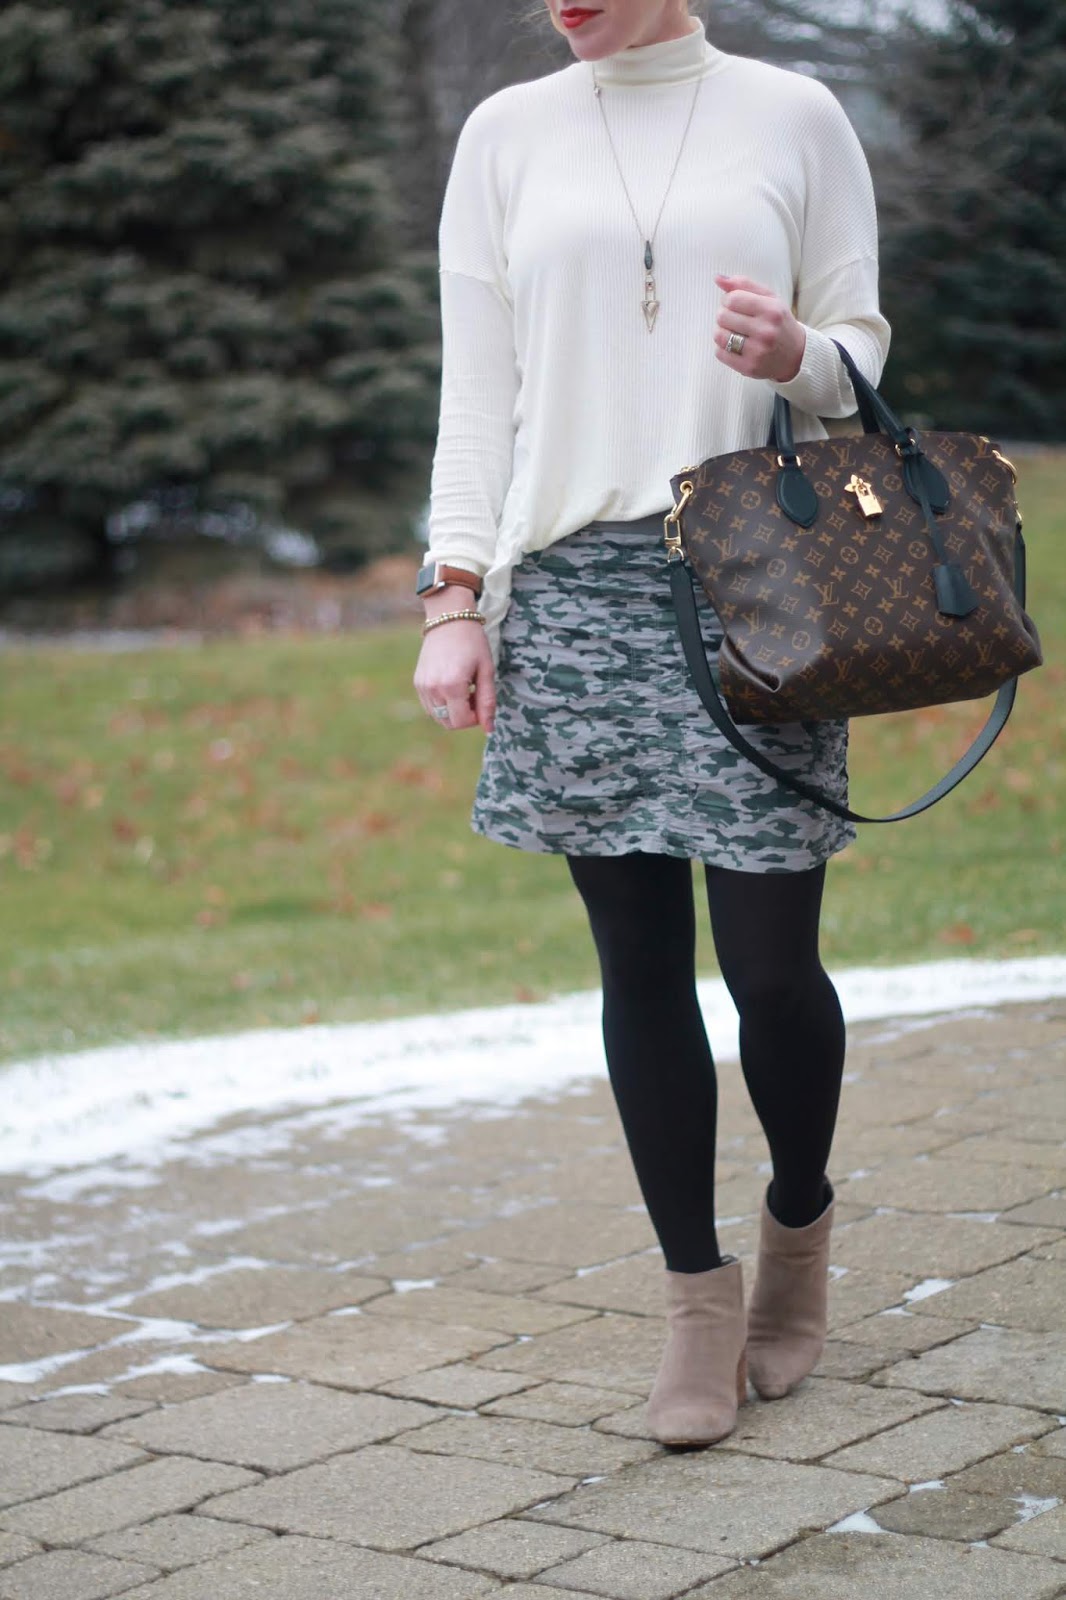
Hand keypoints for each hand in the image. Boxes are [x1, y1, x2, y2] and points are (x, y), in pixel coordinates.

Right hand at [414, 606, 495, 732]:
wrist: (449, 618)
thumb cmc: (473, 643)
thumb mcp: (486, 671)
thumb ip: (487, 702)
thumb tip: (489, 729)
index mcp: (452, 686)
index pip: (461, 722)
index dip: (475, 719)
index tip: (481, 701)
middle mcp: (433, 689)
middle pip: (448, 723)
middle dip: (464, 716)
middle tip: (473, 695)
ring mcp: (422, 686)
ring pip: (437, 716)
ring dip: (452, 711)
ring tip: (462, 689)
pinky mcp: (417, 682)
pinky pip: (429, 705)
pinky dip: (441, 704)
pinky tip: (451, 686)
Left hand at [713, 273, 804, 383]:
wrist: (796, 355)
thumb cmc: (778, 322)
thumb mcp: (769, 298)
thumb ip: (744, 285)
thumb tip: (717, 278)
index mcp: (771, 310)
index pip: (732, 299)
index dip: (728, 300)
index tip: (735, 304)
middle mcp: (765, 331)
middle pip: (722, 316)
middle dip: (725, 315)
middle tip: (735, 319)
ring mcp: (757, 352)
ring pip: (719, 335)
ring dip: (722, 331)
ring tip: (734, 332)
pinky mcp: (749, 368)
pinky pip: (720, 353)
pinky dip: (722, 348)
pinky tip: (735, 346)